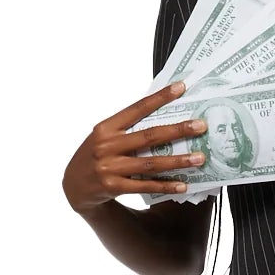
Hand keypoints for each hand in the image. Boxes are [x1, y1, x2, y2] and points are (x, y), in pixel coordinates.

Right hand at [61, 81, 209, 209]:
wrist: (73, 187)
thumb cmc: (95, 156)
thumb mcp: (104, 137)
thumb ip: (127, 128)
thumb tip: (162, 116)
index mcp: (106, 127)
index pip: (137, 108)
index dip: (160, 97)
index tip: (181, 87)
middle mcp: (106, 145)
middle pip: (149, 136)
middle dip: (178, 130)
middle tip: (201, 126)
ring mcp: (109, 167)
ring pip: (150, 163)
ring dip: (177, 161)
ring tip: (199, 158)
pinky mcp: (112, 187)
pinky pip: (144, 186)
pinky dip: (165, 186)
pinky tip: (183, 185)